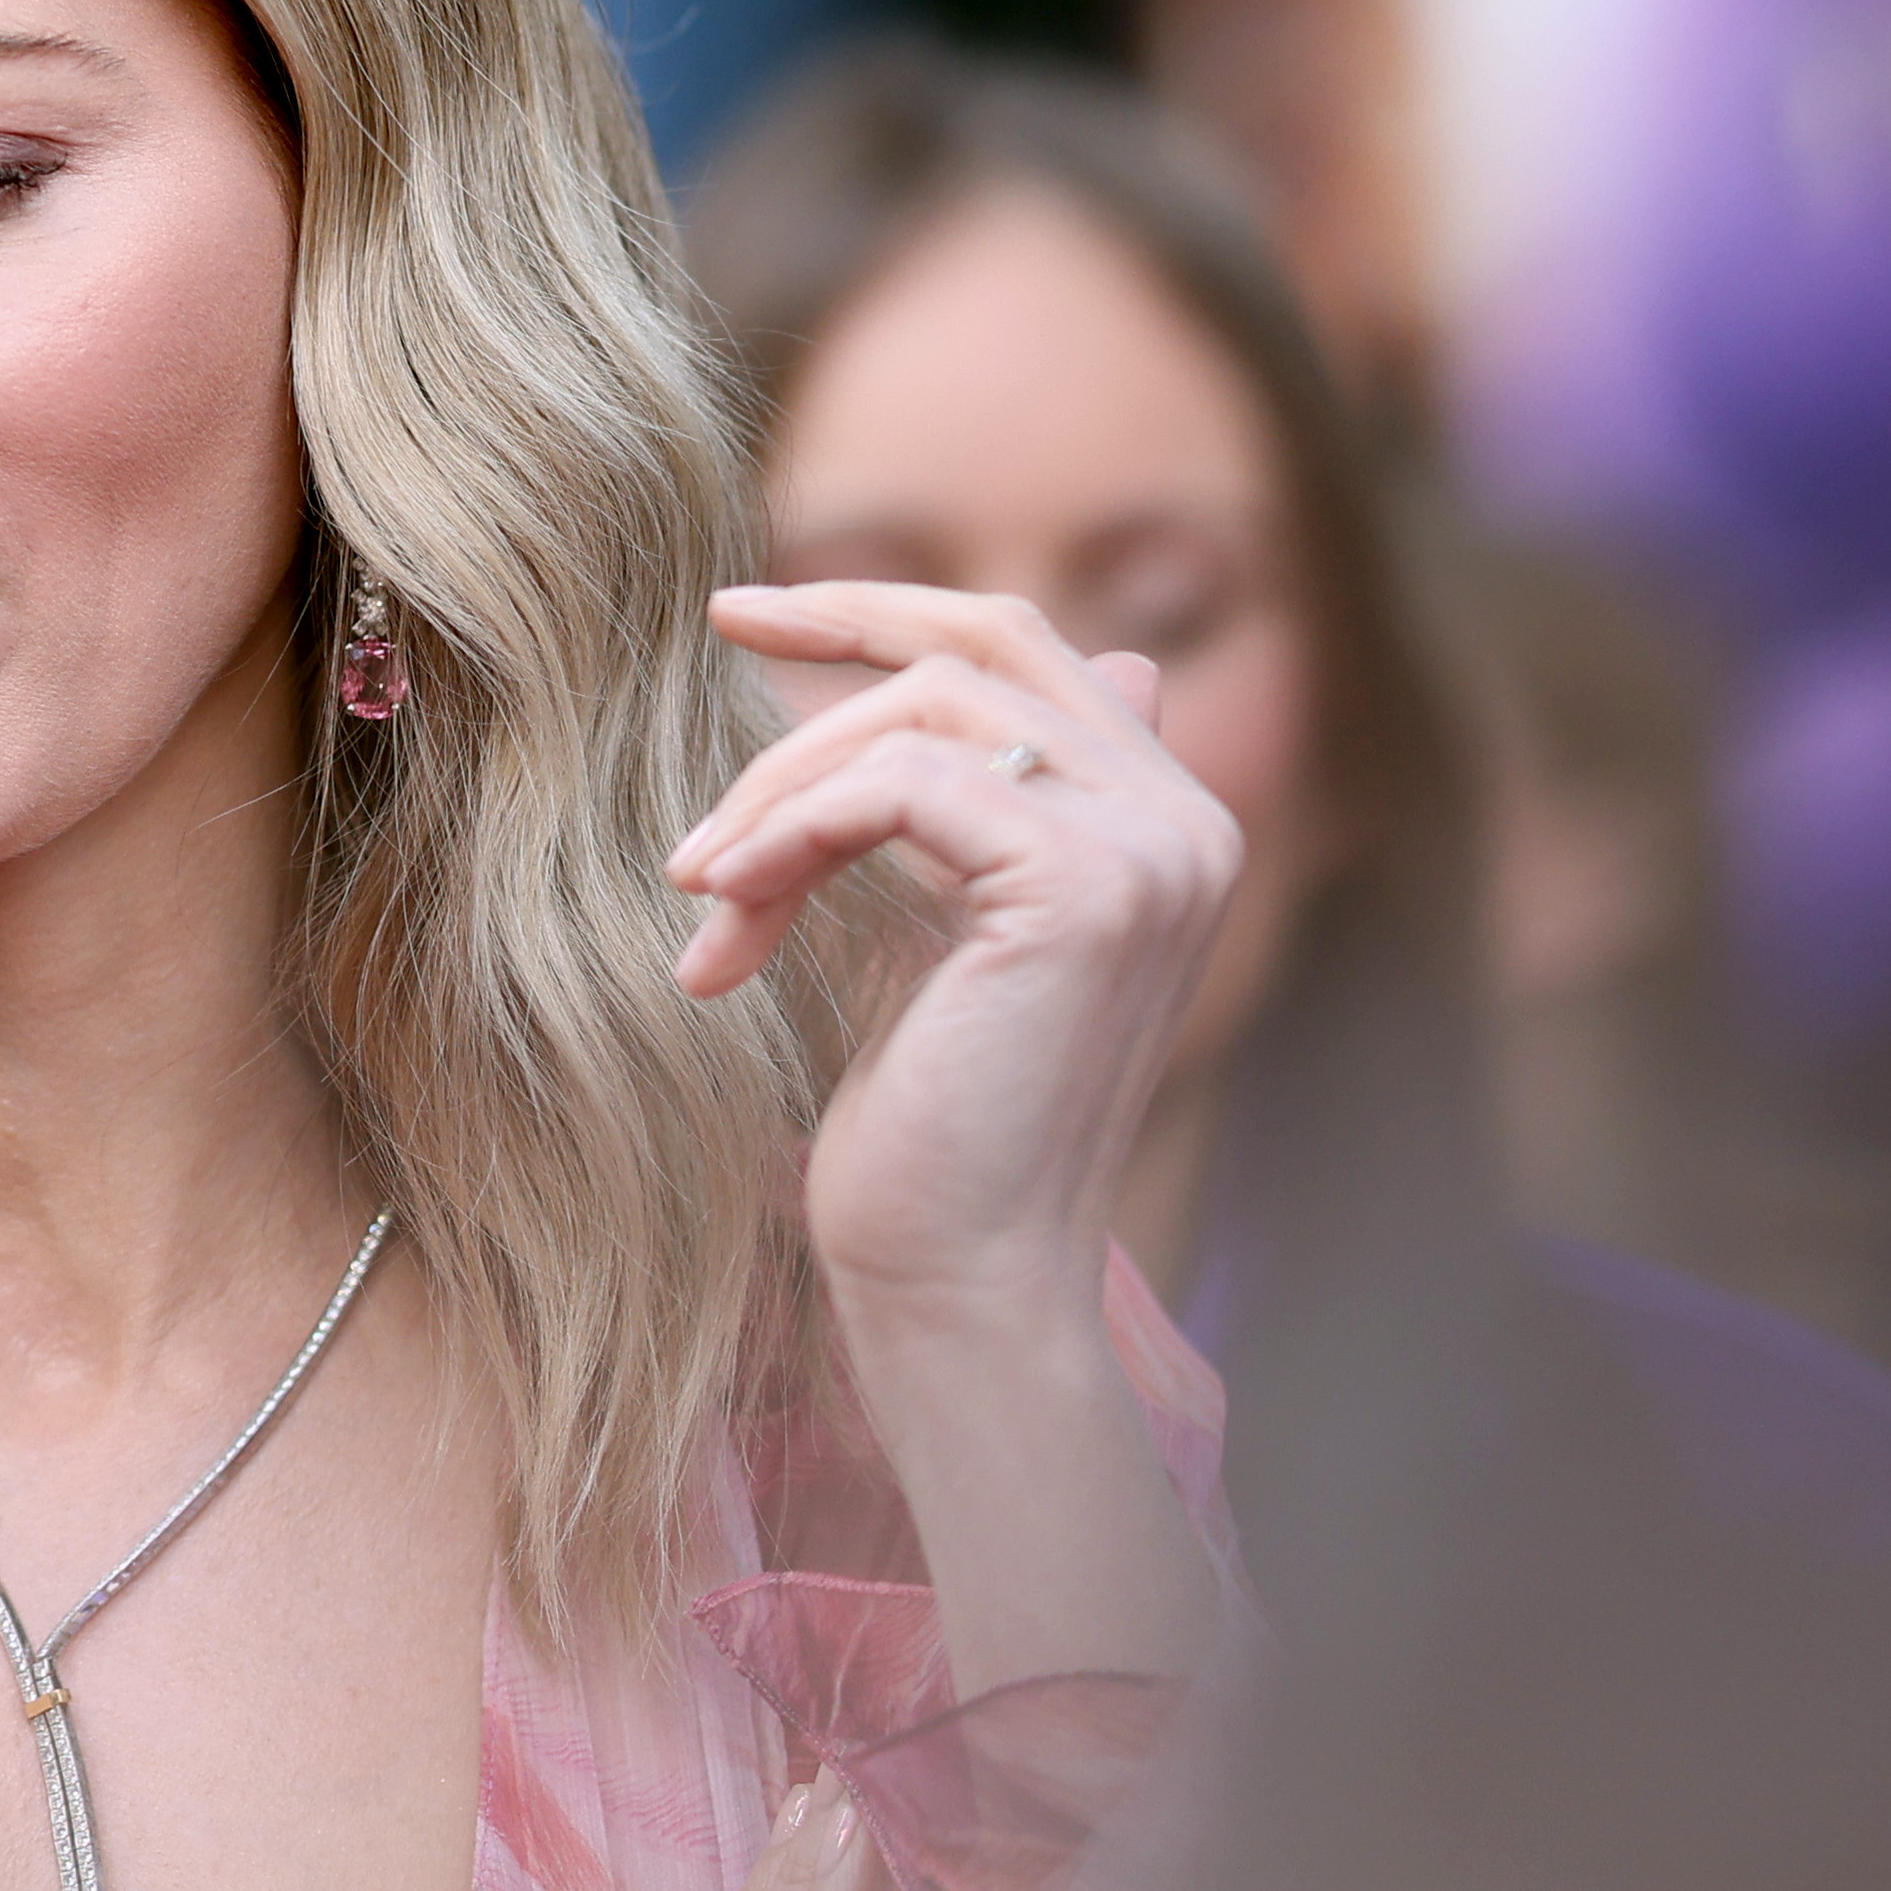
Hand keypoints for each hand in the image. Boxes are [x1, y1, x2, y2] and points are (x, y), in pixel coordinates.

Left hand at [665, 579, 1242, 1351]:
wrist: (958, 1280)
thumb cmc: (930, 1135)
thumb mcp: (937, 941)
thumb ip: (954, 814)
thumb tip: (927, 683)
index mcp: (1162, 823)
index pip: (1026, 649)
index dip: (884, 609)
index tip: (744, 611)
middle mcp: (1186, 821)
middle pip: (986, 645)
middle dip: (836, 629)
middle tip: (711, 633)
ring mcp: (1151, 850)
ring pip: (924, 713)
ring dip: (785, 785)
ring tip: (704, 888)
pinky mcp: (1084, 888)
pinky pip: (903, 785)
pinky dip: (793, 827)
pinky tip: (725, 904)